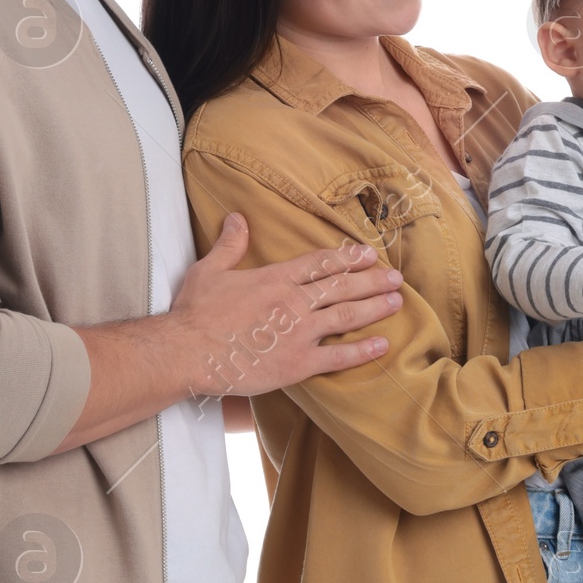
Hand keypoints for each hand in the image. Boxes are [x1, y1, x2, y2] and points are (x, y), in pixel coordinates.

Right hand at [171, 214, 403, 397]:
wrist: (186, 352)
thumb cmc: (195, 313)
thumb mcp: (210, 270)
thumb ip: (230, 244)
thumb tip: (237, 217)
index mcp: (275, 278)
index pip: (321, 263)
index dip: (348, 257)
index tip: (367, 254)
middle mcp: (293, 302)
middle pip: (341, 286)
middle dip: (371, 280)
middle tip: (395, 277)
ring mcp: (299, 333)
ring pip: (347, 316)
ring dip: (374, 307)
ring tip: (396, 301)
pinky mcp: (298, 364)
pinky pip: (338, 357)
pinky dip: (363, 351)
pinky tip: (382, 344)